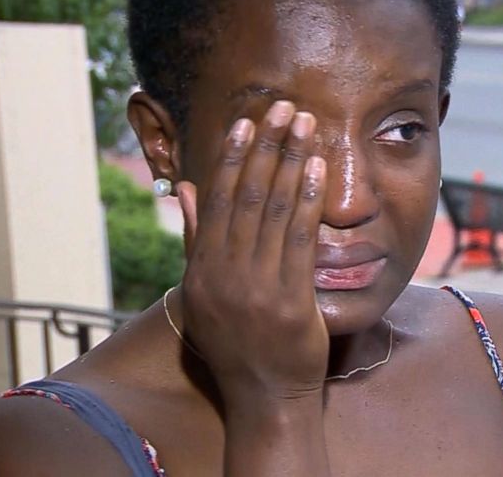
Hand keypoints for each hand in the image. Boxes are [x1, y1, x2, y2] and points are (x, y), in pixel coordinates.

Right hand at [175, 101, 328, 402]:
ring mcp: (255, 286)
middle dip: (267, 146)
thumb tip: (185, 189)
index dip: (234, 157)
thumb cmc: (236, 341)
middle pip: (247, 195)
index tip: (248, 121)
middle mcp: (224, 272)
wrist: (263, 394)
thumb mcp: (203, 291)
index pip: (218, 200)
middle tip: (283, 107)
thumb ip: (196, 239)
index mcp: (202, 268)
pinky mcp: (289, 300)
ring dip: (290, 160)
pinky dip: (307, 199)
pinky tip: (317, 168)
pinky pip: (298, 239)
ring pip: (273, 210)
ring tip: (304, 124)